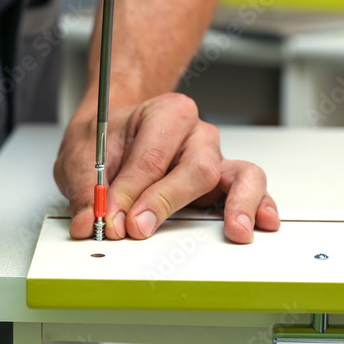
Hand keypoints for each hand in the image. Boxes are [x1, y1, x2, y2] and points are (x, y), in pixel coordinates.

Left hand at [54, 93, 280, 243]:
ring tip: (235, 230)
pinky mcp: (223, 184)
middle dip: (167, 201)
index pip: (152, 156)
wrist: (116, 134)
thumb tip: (89, 222)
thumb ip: (86, 188)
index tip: (112, 217)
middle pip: (197, 167)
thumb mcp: (82, 154)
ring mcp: (215, 158)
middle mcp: (196, 134)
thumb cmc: (106, 138)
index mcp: (165, 113)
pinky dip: (259, 206)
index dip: (131, 191)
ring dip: (238, 204)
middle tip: (140, 228)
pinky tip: (261, 223)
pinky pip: (251, 189)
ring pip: (240, 175)